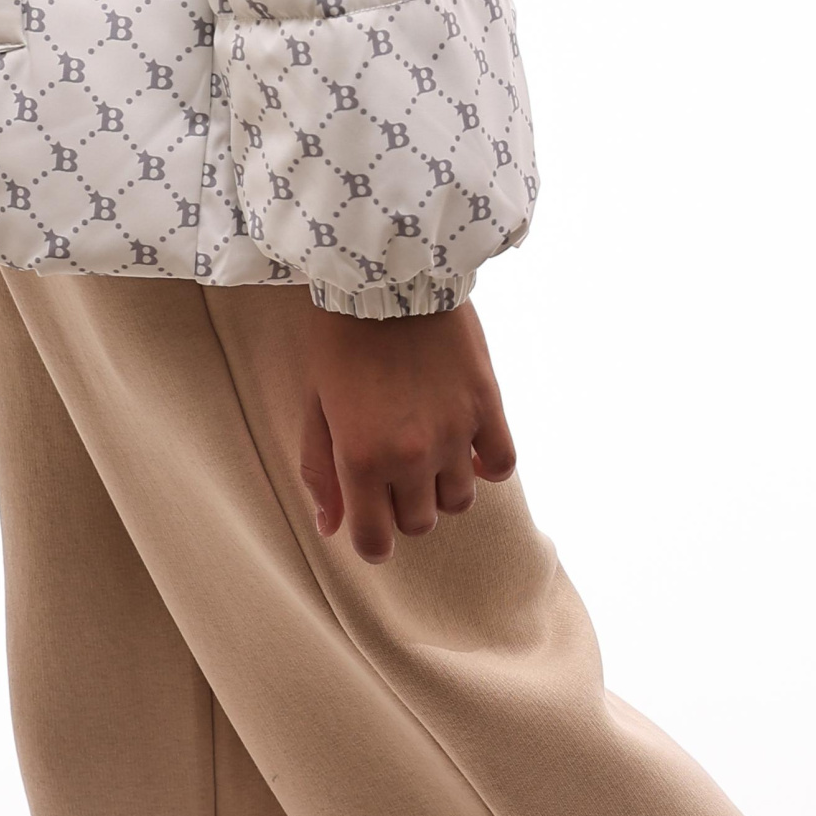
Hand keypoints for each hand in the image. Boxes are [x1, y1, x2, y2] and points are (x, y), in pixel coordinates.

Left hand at [298, 297, 516, 561]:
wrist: (388, 273)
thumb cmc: (340, 337)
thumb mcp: (315, 404)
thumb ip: (320, 470)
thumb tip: (332, 528)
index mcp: (362, 459)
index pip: (376, 543)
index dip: (373, 541)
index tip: (371, 522)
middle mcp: (412, 456)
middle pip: (421, 523)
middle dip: (404, 507)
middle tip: (394, 472)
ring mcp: (454, 432)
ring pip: (460, 501)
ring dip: (442, 486)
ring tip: (429, 451)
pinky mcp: (486, 405)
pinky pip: (500, 465)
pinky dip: (485, 464)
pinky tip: (466, 444)